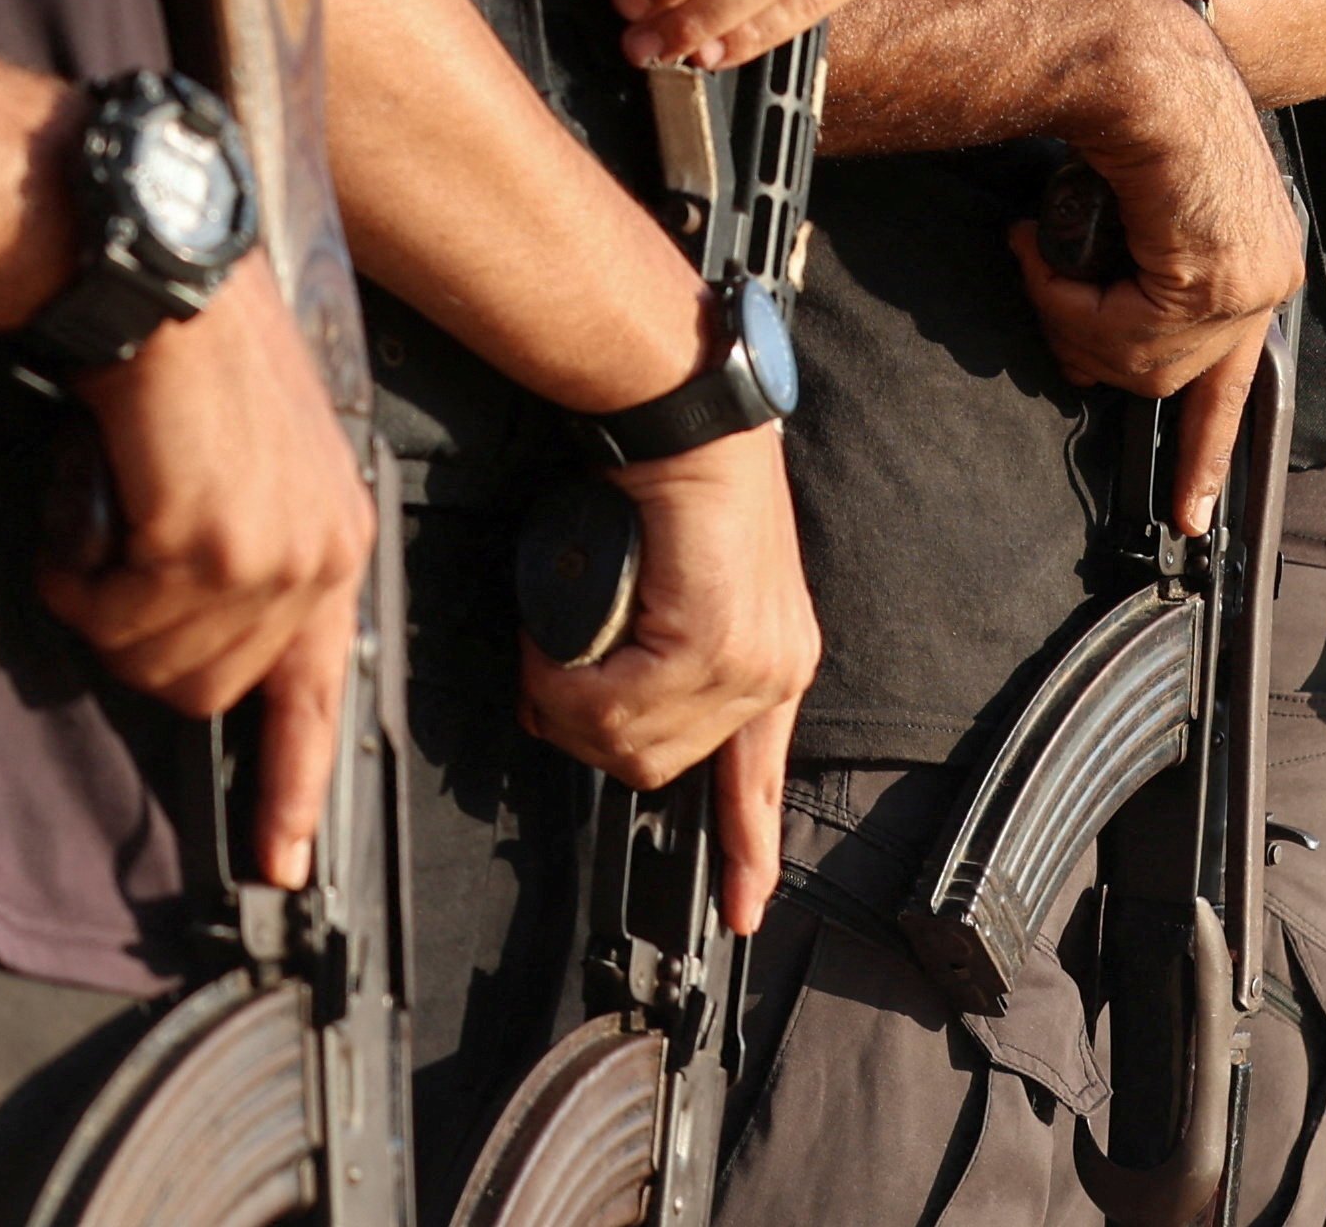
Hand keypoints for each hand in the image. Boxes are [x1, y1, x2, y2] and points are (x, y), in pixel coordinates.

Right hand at [41, 262, 376, 888]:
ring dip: (96, 596)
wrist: (167, 276)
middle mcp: (317, 560)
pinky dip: (71, 561)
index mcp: (336, 543)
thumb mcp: (253, 464)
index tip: (281, 864)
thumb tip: (185, 640)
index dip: (292, 787)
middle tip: (107, 544)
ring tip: (103, 500)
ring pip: (145, 663)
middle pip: (200, 695)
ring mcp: (265, 559)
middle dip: (132, 639)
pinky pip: (104, 615)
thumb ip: (243, 553)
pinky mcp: (203, 548)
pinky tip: (87, 489)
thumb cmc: (191, 356)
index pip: (319, 696)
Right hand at [517, 426, 820, 933]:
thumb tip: (599, 707)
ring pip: (635, 743)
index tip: (742, 908)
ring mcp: (752, 659)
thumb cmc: (674, 484)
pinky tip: (554, 648)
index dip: (747, 847)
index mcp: (777, 658)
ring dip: (572, 708)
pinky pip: (620, 705)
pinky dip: (569, 685)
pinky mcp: (715, 643)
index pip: (761, 776)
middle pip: (663, 766)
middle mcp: (776, 666)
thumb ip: (661, 652)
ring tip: (549, 654)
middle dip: (592, 737)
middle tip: (548, 684)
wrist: (687, 418)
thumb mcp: (678, 585)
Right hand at [1012, 27, 1305, 535]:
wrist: (1130, 62)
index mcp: (1257, 262)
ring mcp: (1249, 282)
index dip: (1208, 453)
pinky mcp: (1215, 280)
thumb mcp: (1135, 214)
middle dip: (1088, 343)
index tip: (1191, 514)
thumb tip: (1092, 351)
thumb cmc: (1125, 114)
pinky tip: (1047, 246)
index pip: (1239, 383)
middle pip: (1165, 380)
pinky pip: (1125, 336)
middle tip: (1041, 280)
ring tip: (1039, 248)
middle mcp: (1267, 278)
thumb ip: (1130, 282)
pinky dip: (1069, 299)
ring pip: (1139, 363)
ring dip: (1070, 313)